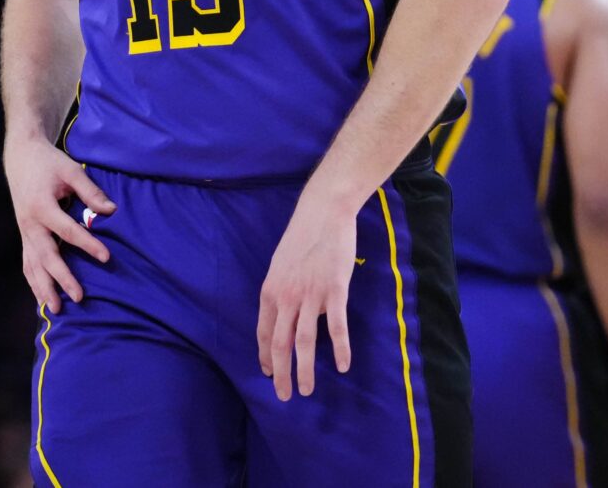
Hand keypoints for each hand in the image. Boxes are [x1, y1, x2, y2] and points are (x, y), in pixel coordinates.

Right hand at [3, 137, 112, 314]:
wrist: (21, 157)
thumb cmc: (49, 163)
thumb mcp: (71, 170)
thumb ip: (90, 191)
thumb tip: (111, 211)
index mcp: (41, 206)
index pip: (67, 230)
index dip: (87, 244)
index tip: (106, 257)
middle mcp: (30, 223)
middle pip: (46, 256)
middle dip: (62, 278)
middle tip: (79, 297)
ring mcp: (25, 232)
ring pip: (33, 265)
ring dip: (44, 288)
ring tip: (57, 309)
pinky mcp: (24, 236)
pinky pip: (27, 263)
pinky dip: (34, 281)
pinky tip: (43, 298)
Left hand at [256, 193, 356, 400]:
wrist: (323, 212)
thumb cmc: (302, 236)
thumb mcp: (281, 264)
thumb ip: (281, 290)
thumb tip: (284, 311)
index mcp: (271, 290)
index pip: (263, 332)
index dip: (265, 356)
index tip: (269, 373)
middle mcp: (287, 297)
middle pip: (280, 344)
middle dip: (281, 374)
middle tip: (284, 396)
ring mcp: (311, 295)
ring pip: (305, 342)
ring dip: (305, 370)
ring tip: (307, 390)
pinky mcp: (335, 291)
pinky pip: (337, 328)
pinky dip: (341, 349)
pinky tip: (344, 366)